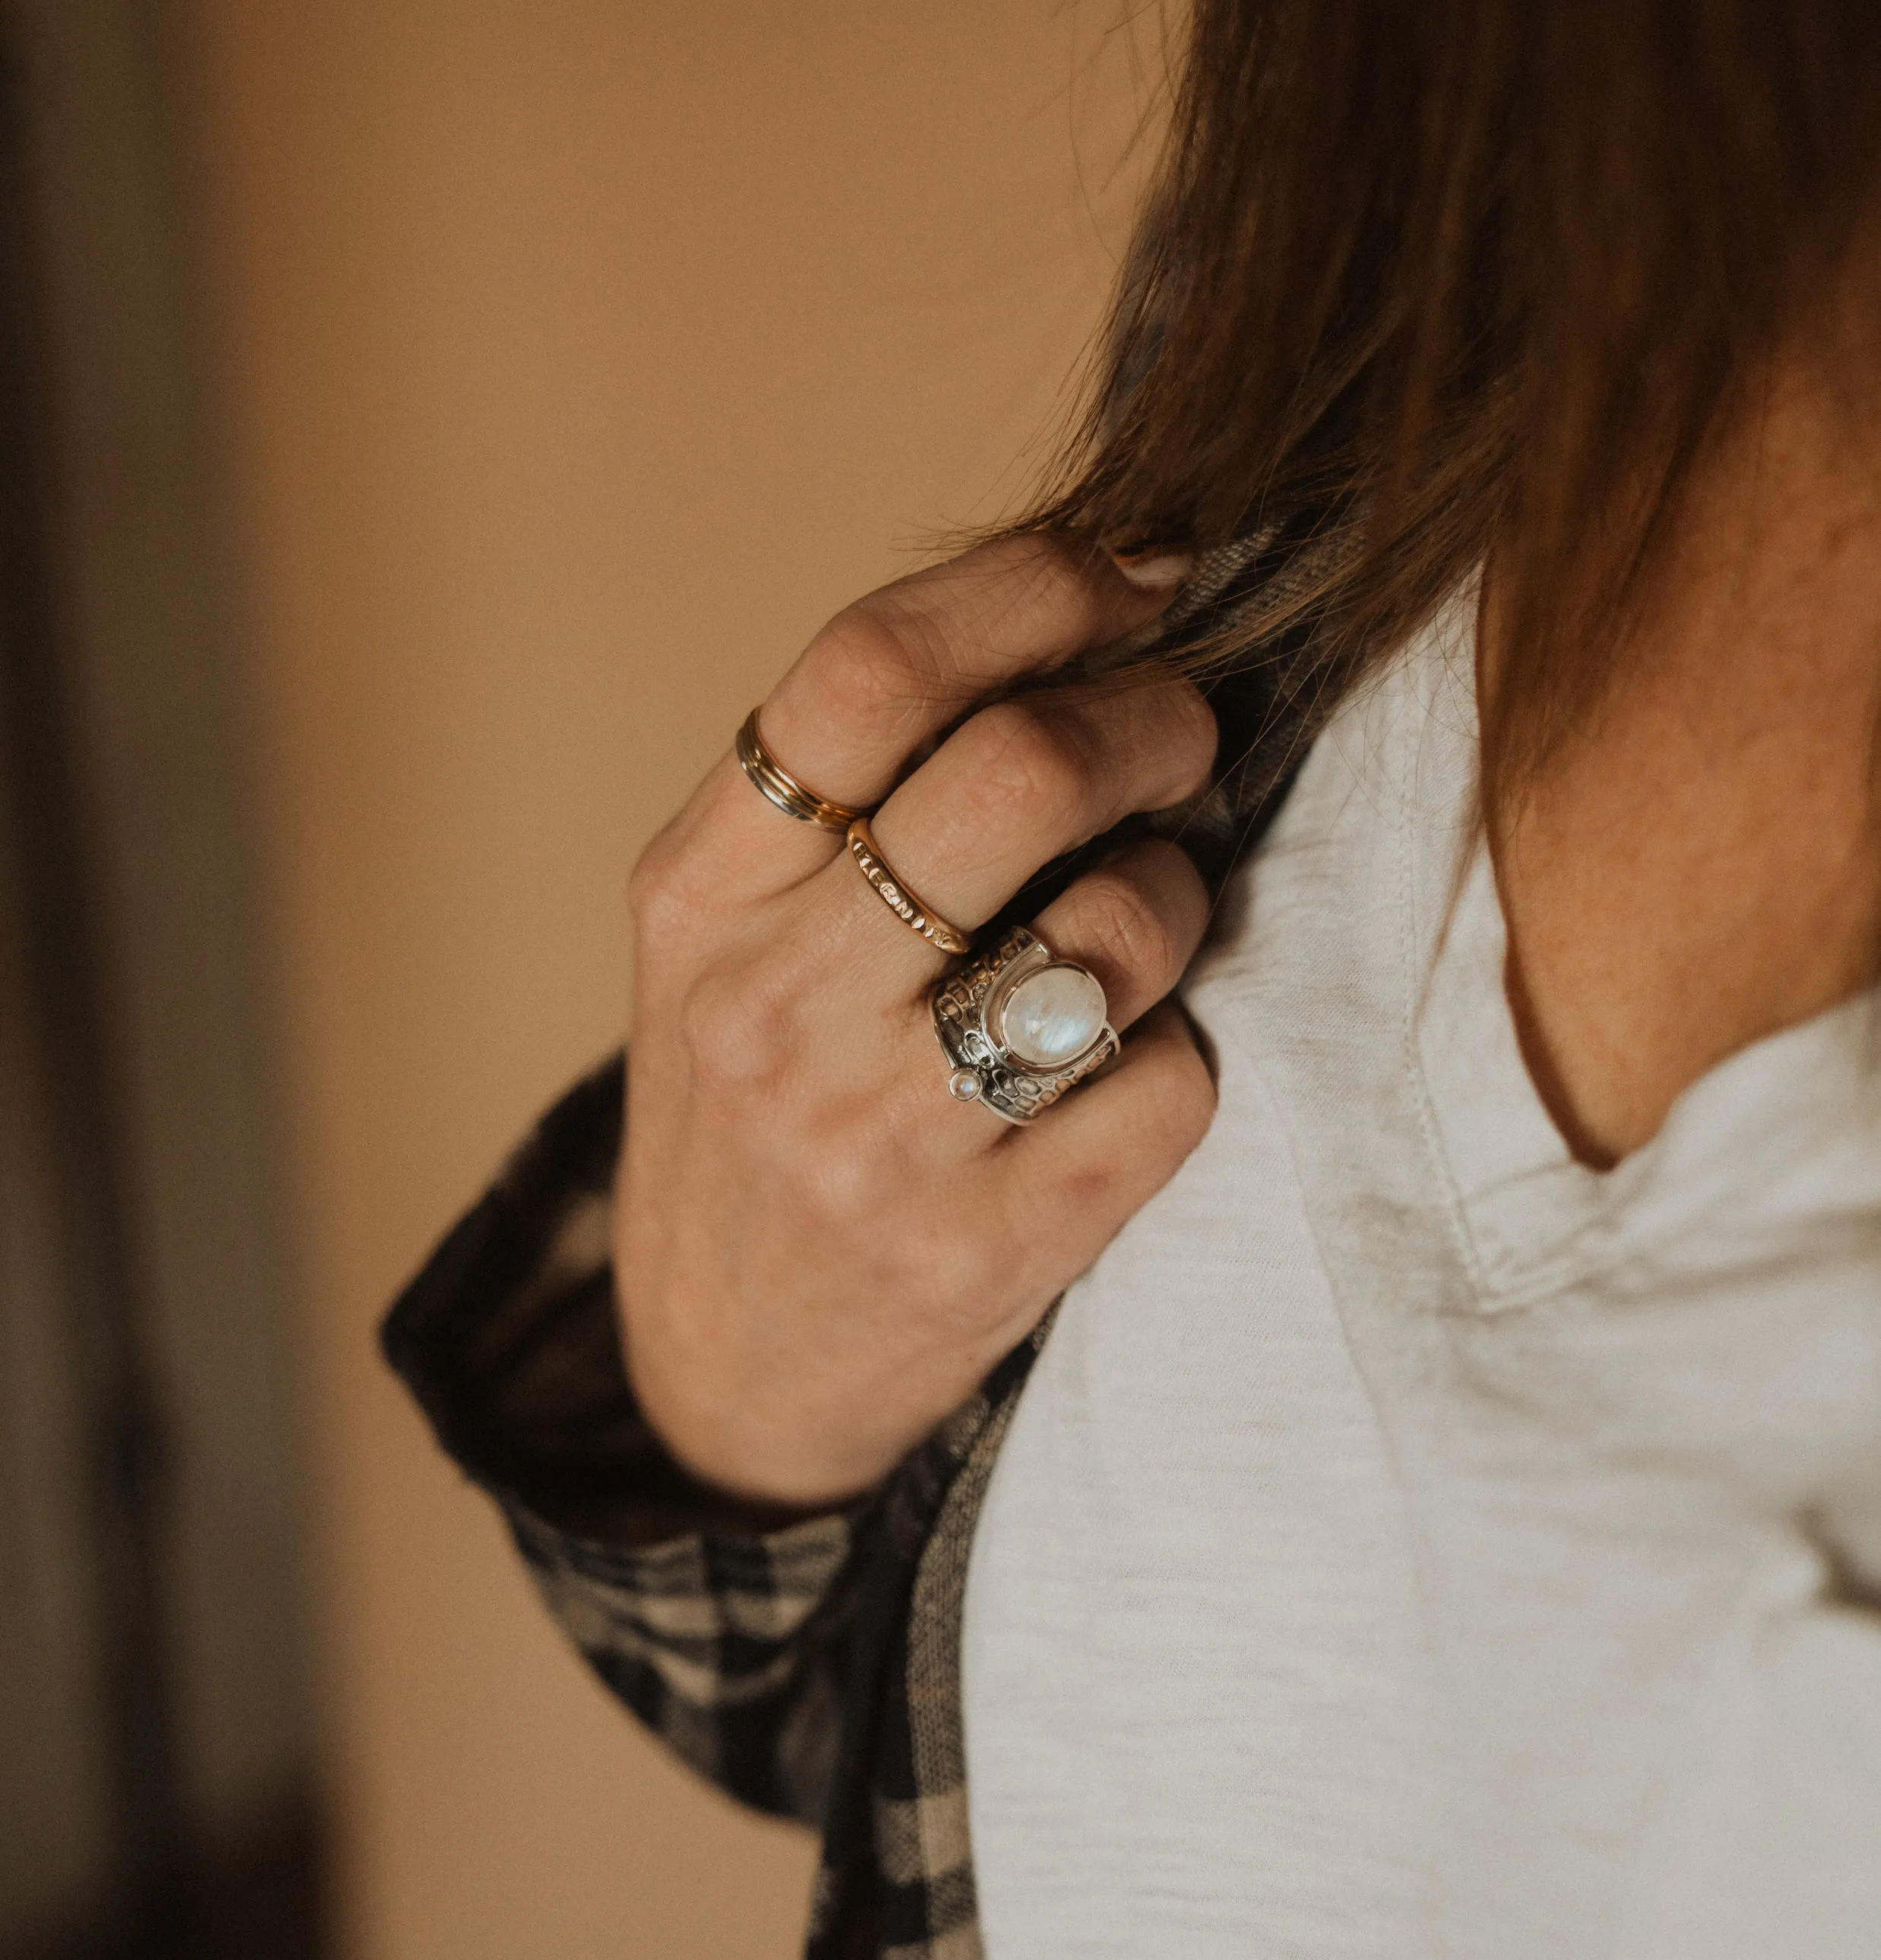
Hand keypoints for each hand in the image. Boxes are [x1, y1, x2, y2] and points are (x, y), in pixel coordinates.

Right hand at [617, 535, 1218, 1508]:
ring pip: (1119, 927)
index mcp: (697, 900)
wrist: (724, 1375)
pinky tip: (1122, 1065)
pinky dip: (1181, 1049)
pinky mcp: (994, 1245)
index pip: (866, 671)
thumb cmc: (753, 1115)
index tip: (1132, 583)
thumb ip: (849, 795)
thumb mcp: (726, 941)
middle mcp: (775, 1010)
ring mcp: (882, 1138)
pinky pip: (1172, 1081)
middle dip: (1152, 718)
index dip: (1033, 588)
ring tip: (1138, 920)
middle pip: (1015, 771)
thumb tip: (1092, 612)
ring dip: (1173, 891)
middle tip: (1186, 733)